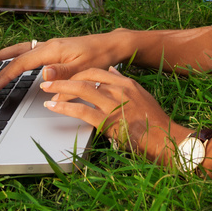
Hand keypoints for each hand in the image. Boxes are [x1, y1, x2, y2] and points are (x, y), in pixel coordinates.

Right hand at [0, 31, 128, 93]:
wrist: (112, 45)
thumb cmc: (100, 56)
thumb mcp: (83, 68)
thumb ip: (62, 73)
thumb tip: (42, 75)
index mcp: (51, 50)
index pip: (20, 64)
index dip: (3, 77)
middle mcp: (48, 45)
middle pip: (16, 51)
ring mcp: (51, 46)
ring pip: (22, 50)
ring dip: (5, 56)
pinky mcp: (55, 49)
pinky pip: (31, 51)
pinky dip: (18, 56)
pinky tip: (16, 62)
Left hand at [42, 66, 190, 161]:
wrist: (165, 139)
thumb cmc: (154, 122)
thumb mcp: (141, 95)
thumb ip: (125, 83)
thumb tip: (112, 70)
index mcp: (127, 84)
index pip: (97, 71)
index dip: (78, 73)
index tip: (66, 76)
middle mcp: (119, 90)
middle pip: (86, 77)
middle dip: (65, 78)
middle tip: (49, 81)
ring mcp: (114, 105)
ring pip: (80, 90)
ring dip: (60, 89)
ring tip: (46, 91)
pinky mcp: (108, 121)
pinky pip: (81, 110)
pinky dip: (64, 108)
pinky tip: (53, 107)